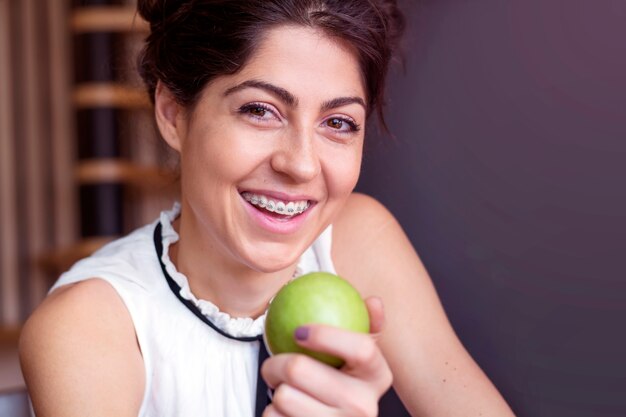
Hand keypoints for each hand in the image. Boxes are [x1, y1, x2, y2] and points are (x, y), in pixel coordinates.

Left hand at [260, 297, 392, 416]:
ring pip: (282, 395)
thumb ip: (367, 325)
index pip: (360, 348)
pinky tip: (282, 411)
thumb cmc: (343, 384)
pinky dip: (272, 412)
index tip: (299, 330)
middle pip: (299, 369)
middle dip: (275, 362)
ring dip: (273, 389)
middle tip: (274, 363)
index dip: (326, 335)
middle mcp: (363, 406)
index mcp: (378, 377)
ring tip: (281, 387)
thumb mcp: (361, 359)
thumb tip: (374, 301)